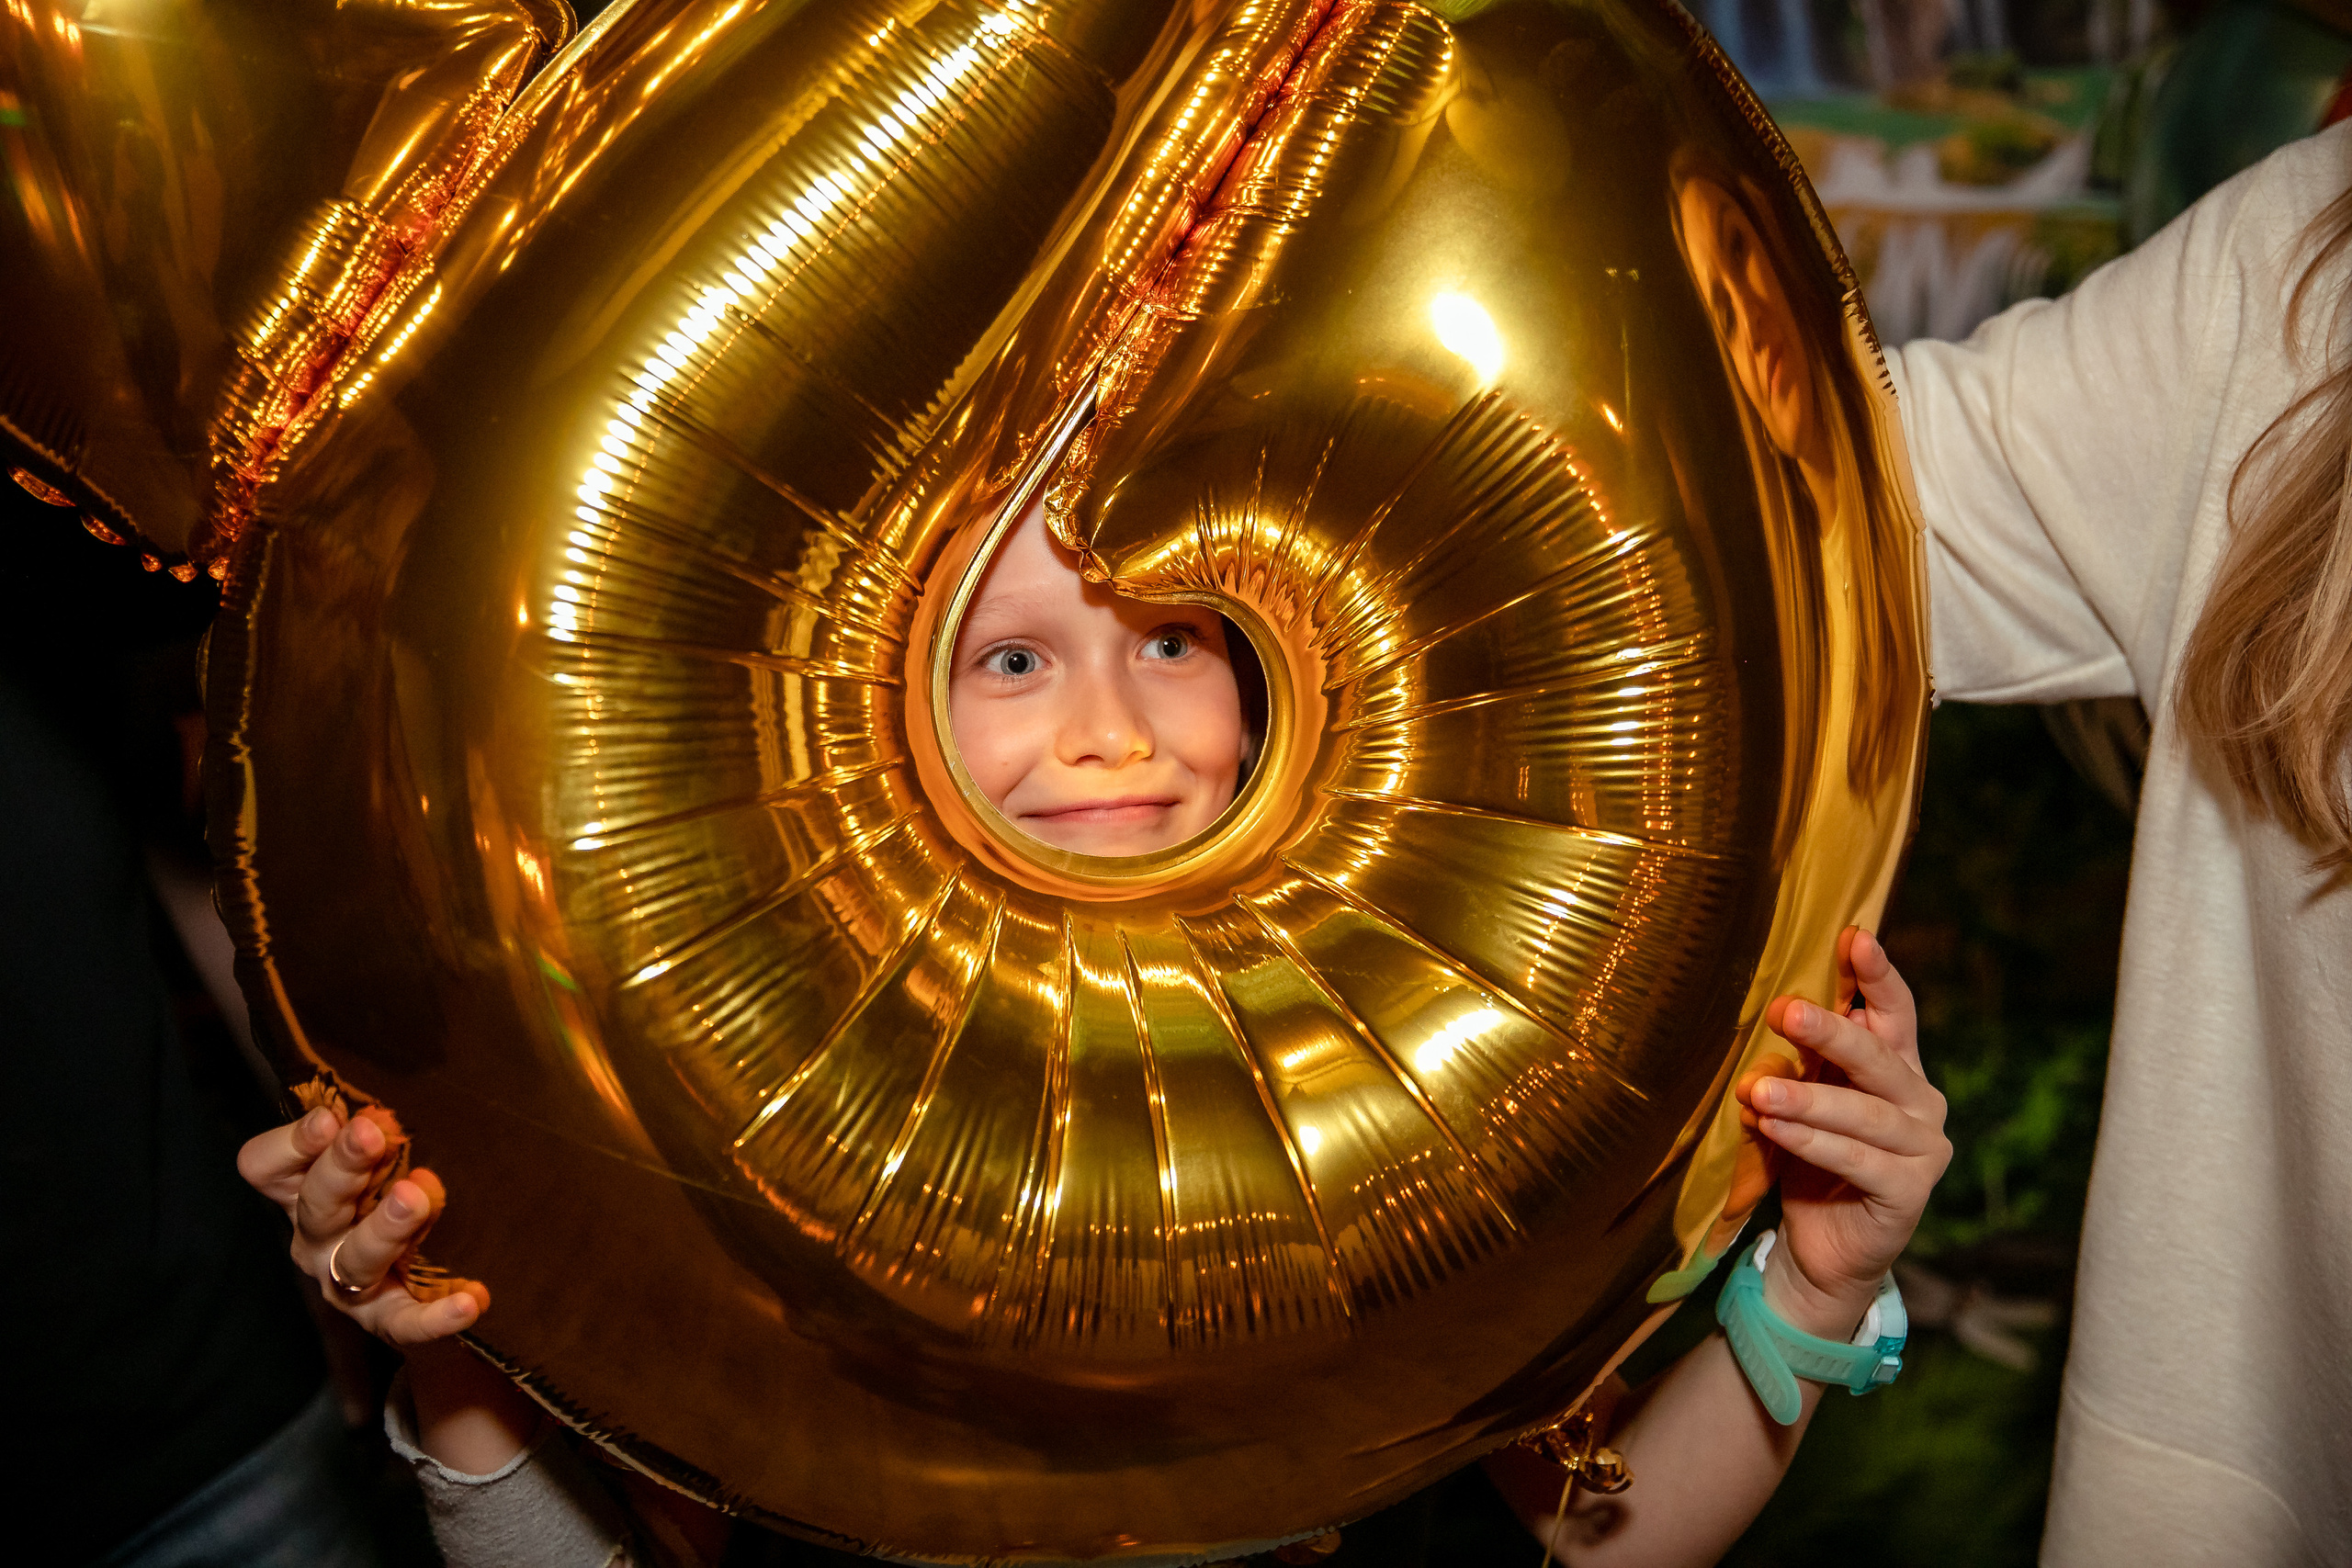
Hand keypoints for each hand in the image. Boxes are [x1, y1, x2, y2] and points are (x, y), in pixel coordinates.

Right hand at [238, 1103, 486, 1346]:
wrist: (418, 1270)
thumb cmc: (390, 1188)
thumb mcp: (375, 1155)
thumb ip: (370, 1135)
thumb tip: (376, 1118)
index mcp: (301, 1191)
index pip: (267, 1166)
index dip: (292, 1144)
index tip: (328, 1118)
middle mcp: (317, 1239)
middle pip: (317, 1205)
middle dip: (343, 1168)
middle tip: (371, 1136)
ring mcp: (346, 1282)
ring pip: (358, 1260)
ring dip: (386, 1228)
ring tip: (416, 1198)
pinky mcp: (385, 1317)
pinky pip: (405, 1323)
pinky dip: (436, 1316)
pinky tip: (471, 1300)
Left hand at [1737, 927, 1949, 1339]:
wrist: (1819, 1248)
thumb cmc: (1808, 1159)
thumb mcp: (1804, 1099)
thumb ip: (1803, 1060)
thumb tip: (1778, 1009)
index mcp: (1899, 1067)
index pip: (1894, 1012)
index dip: (1876, 975)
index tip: (1853, 937)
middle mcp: (1921, 1102)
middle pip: (1878, 1058)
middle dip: (1831, 1032)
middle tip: (1784, 1010)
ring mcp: (1923, 1149)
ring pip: (1863, 1114)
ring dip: (1807, 1099)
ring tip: (1757, 1091)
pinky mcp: (1910, 1193)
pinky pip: (1856, 1161)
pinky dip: (1813, 1144)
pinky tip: (1775, 1130)